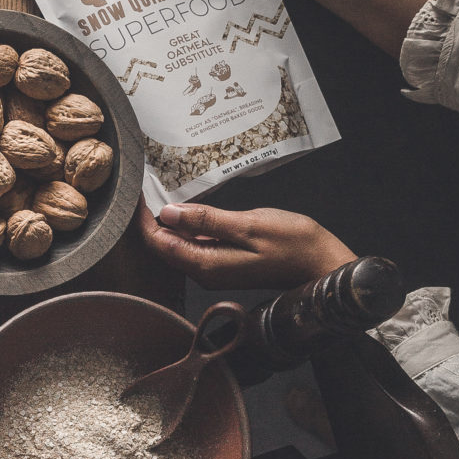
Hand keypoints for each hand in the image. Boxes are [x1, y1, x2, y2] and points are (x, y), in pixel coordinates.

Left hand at [138, 200, 356, 288]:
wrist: (320, 264)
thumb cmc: (292, 244)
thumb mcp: (248, 225)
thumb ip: (206, 221)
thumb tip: (168, 213)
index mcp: (205, 265)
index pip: (158, 242)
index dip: (143, 218)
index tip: (137, 191)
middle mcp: (204, 272)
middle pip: (163, 245)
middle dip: (150, 218)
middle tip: (145, 185)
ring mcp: (213, 269)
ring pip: (177, 245)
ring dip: (167, 221)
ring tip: (160, 190)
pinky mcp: (223, 263)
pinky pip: (194, 245)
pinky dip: (186, 226)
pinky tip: (186, 208)